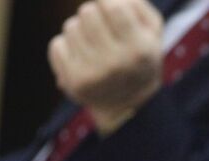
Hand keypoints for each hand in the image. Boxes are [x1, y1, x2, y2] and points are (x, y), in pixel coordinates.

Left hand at [49, 0, 163, 133]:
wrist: (130, 103)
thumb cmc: (139, 55)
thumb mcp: (152, 29)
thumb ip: (134, 2)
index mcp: (139, 49)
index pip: (112, 5)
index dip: (108, 1)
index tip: (110, 8)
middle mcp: (116, 63)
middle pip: (87, 12)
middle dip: (94, 16)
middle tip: (105, 32)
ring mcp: (92, 74)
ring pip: (70, 27)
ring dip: (80, 32)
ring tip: (96, 48)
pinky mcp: (72, 82)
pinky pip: (57, 45)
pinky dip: (67, 48)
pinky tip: (83, 60)